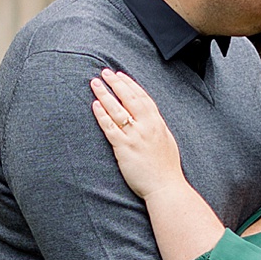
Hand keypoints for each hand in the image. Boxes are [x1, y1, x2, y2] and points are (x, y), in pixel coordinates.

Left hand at [90, 67, 184, 202]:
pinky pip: (110, 127)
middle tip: (105, 73)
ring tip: (95, 83)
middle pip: (129, 98)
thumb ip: (156, 127)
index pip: (142, 97)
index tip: (120, 75)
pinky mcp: (124, 147)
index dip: (130, 85)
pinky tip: (95, 105)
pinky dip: (102, 114)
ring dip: (105, 94)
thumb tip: (149, 117)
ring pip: (117, 109)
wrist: (166, 186)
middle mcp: (147, 126)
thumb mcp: (166, 141)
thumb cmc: (166, 168)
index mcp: (157, 123)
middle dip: (116, 83)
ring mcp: (135, 136)